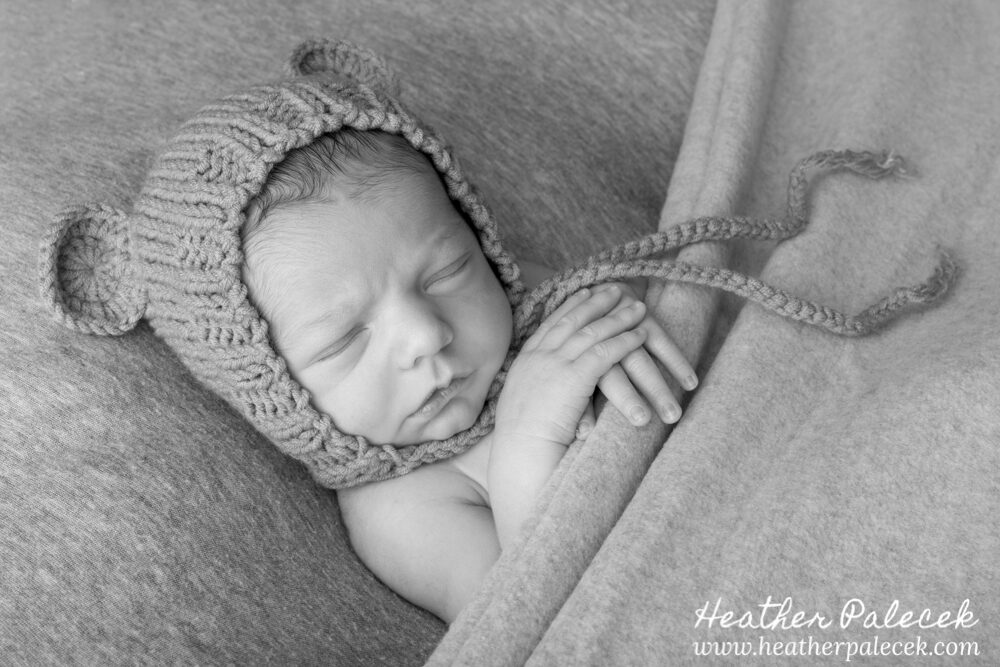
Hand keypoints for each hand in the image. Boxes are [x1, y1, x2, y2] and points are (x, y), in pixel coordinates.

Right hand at [494, 285, 649, 447]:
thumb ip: (537, 387)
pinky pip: (606, 351)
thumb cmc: (523, 442)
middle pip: (572, 319)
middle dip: (596, 302)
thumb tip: (548, 387)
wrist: (521, 454)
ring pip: (593, 331)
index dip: (570, 307)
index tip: (585, 293)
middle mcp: (539, 355)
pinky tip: (643, 334)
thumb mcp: (524, 405)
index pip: (551, 324)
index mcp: (525, 361)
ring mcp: (555, 363)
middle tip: (615, 289)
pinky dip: (626, 340)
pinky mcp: (574, 376)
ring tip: (639, 308)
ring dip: (618, 317)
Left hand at [590, 281, 696, 426]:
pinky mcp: (641, 316)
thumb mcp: (576, 368)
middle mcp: (593, 338)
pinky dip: (675, 361)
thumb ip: (578, 401)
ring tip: (673, 415)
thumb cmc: (587, 343)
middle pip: (611, 373)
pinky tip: (690, 383)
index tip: (595, 434)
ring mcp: (618, 326)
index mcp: (570, 355)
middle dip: (628, 399)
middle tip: (644, 424)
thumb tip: (581, 434)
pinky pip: (660, 341)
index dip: (591, 410)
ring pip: (637, 359)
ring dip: (656, 387)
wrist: (600, 291)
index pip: (580, 385)